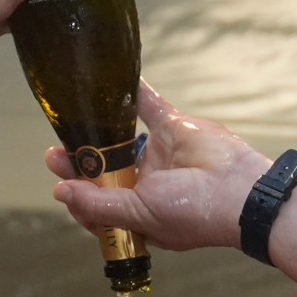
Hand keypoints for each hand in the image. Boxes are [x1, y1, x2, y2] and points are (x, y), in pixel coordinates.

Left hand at [48, 82, 273, 252]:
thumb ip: (98, 203)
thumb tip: (61, 193)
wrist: (239, 191)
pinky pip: (147, 107)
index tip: (59, 180)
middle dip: (80, 162)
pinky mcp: (171, 128)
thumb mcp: (139, 215)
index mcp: (137, 213)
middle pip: (103, 171)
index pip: (97, 203)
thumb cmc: (192, 213)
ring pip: (119, 140)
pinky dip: (132, 93)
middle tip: (56, 152)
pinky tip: (111, 81)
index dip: (77, 192)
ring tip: (73, 121)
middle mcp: (145, 185)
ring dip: (97, 130)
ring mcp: (157, 155)